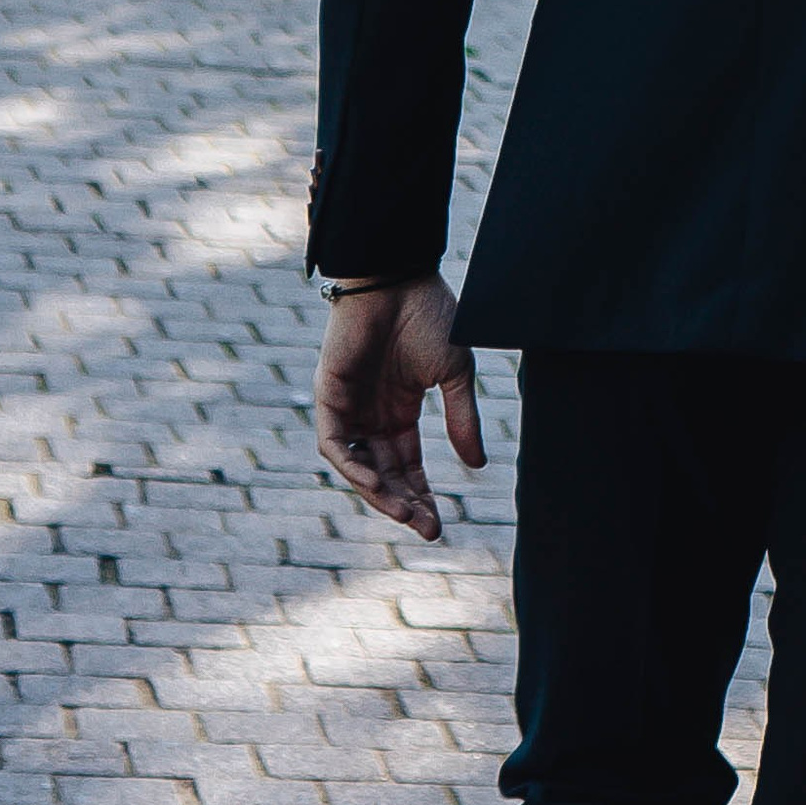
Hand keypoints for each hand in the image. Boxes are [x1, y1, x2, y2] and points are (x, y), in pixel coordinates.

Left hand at [314, 275, 483, 541]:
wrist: (399, 277)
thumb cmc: (430, 315)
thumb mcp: (455, 373)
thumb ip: (462, 418)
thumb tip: (477, 465)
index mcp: (400, 411)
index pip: (407, 467)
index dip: (421, 496)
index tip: (439, 525)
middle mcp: (372, 415)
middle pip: (384, 474)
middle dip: (404, 503)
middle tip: (428, 527)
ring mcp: (349, 407)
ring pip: (358, 466)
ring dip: (379, 493)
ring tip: (407, 513)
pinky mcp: (329, 395)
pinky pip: (335, 443)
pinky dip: (354, 466)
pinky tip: (377, 483)